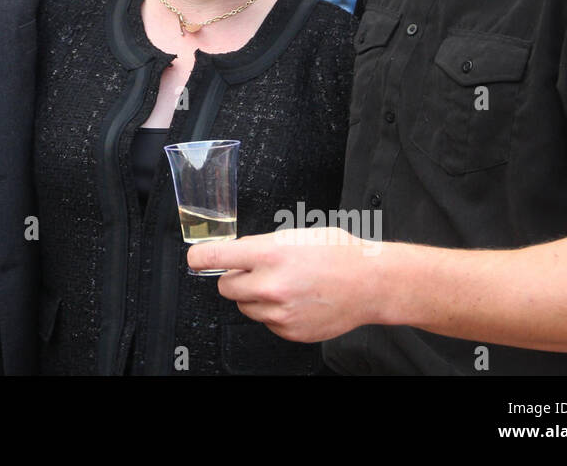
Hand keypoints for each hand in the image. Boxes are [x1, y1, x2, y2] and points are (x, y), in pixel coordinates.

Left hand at [186, 227, 383, 342]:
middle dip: (235, 278)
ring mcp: (280, 312)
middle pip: (225, 286)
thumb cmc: (337, 253)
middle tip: (257, 272)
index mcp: (269, 254)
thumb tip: (233, 254)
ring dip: (255, 297)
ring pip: (245, 307)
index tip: (196, 259)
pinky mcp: (290, 331)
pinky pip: (267, 322)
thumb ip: (259, 247)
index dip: (199, 258)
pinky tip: (297, 301)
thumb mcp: (294, 236)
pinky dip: (275, 313)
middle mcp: (270, 285)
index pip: (214, 257)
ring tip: (285, 285)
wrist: (371, 283)